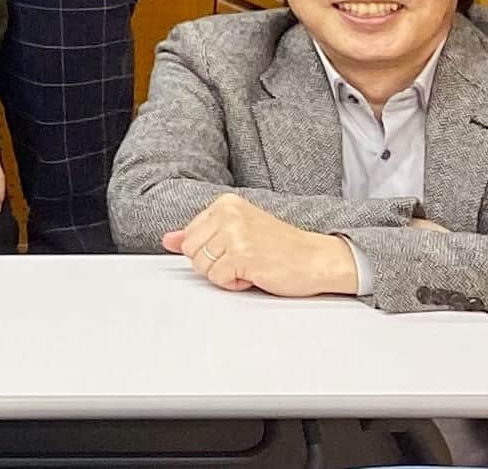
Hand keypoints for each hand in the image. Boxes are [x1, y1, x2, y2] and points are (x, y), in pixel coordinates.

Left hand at [163, 193, 360, 296]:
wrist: (319, 259)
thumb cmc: (282, 247)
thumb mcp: (237, 232)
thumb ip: (200, 234)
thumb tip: (168, 240)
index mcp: (225, 204)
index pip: (189, 236)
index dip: (211, 251)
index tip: (236, 247)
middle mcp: (228, 214)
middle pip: (191, 252)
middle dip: (213, 263)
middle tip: (243, 259)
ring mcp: (235, 234)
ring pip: (202, 267)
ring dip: (225, 274)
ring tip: (251, 264)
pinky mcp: (243, 256)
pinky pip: (218, 279)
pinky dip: (235, 284)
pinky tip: (256, 274)